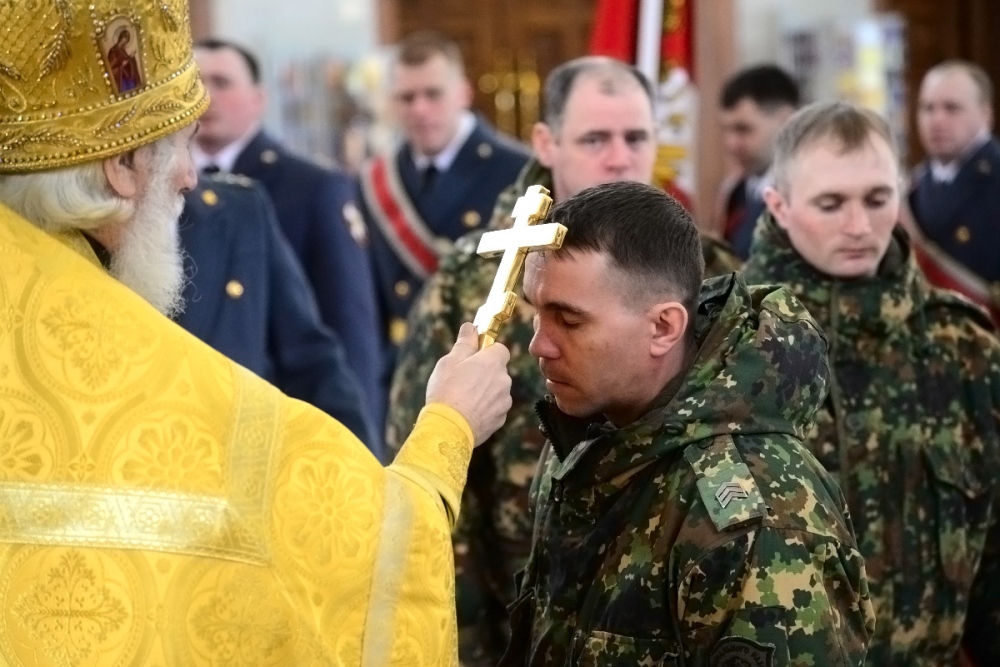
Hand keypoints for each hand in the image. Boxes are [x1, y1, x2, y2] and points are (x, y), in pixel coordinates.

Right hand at [426, 323, 511, 445]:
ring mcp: (504, 401)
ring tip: (464, 399)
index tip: (473, 357)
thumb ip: (465, 343)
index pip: (500, 349)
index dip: (487, 352)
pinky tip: (468, 412)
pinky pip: (495, 408)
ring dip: (486, 392)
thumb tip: (471, 326)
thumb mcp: (450, 361)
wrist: (449, 428)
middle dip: (485, 373)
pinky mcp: (501, 419)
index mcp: (493, 362)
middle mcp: (504, 380)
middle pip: (498, 370)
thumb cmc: (447, 391)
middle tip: (463, 379)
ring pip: (497, 390)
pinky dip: (485, 409)